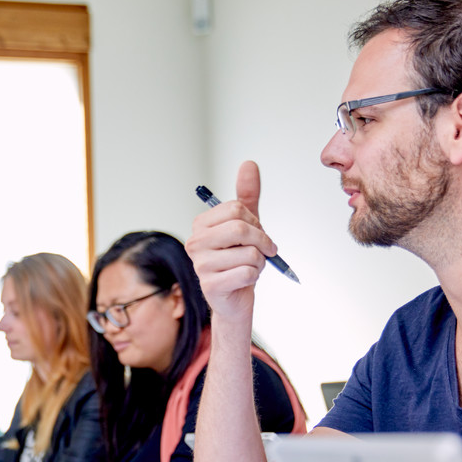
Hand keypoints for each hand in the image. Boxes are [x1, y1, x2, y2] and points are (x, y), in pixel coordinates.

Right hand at [185, 160, 277, 327]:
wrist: (235, 297)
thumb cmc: (238, 259)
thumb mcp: (246, 224)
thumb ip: (247, 196)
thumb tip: (248, 164)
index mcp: (201, 225)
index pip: (236, 209)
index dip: (256, 222)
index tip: (259, 233)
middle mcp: (195, 243)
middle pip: (240, 229)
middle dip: (262, 240)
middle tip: (266, 250)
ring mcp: (200, 265)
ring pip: (248, 253)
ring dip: (259, 262)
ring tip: (250, 266)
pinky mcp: (210, 286)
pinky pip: (247, 273)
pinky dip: (255, 276)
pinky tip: (245, 279)